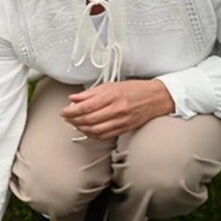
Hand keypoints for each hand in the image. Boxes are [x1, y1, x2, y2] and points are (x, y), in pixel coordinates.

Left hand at [60, 79, 174, 140]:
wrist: (157, 98)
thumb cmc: (135, 89)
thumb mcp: (111, 85)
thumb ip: (91, 93)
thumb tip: (73, 98)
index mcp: (112, 96)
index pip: (86, 107)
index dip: (71, 111)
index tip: (63, 111)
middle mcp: (117, 109)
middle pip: (88, 119)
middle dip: (73, 120)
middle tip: (66, 117)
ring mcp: (121, 121)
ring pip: (94, 130)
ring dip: (80, 128)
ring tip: (74, 123)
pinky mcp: (124, 129)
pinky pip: (103, 135)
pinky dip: (91, 134)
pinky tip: (86, 129)